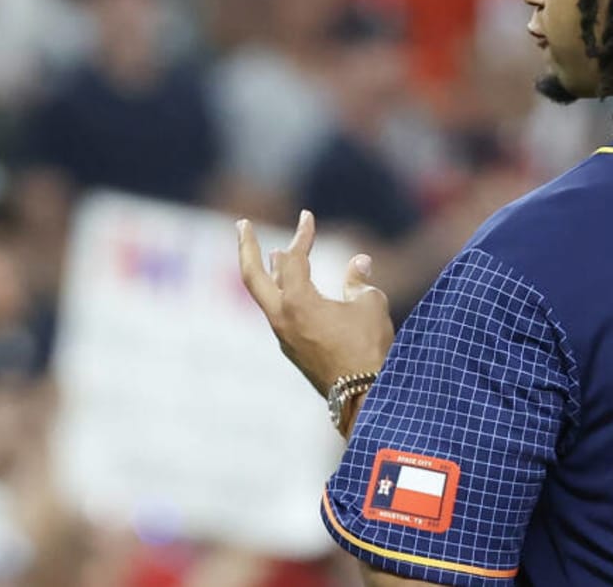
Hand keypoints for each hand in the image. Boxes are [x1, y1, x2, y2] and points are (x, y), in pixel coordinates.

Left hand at [237, 210, 394, 394]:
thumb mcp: (370, 305)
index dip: (302, 235)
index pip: (293, 258)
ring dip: (270, 272)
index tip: (307, 217)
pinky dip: (284, 294)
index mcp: (297, 302)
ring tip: (274, 255)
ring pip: (267, 297)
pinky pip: (282, 314)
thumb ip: (359, 281)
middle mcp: (282, 319)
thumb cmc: (368, 347)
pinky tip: (295, 291)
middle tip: (242, 225)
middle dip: (247, 248)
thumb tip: (359, 263)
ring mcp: (285, 337)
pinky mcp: (294, 351)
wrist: (364, 396)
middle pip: (252, 277)